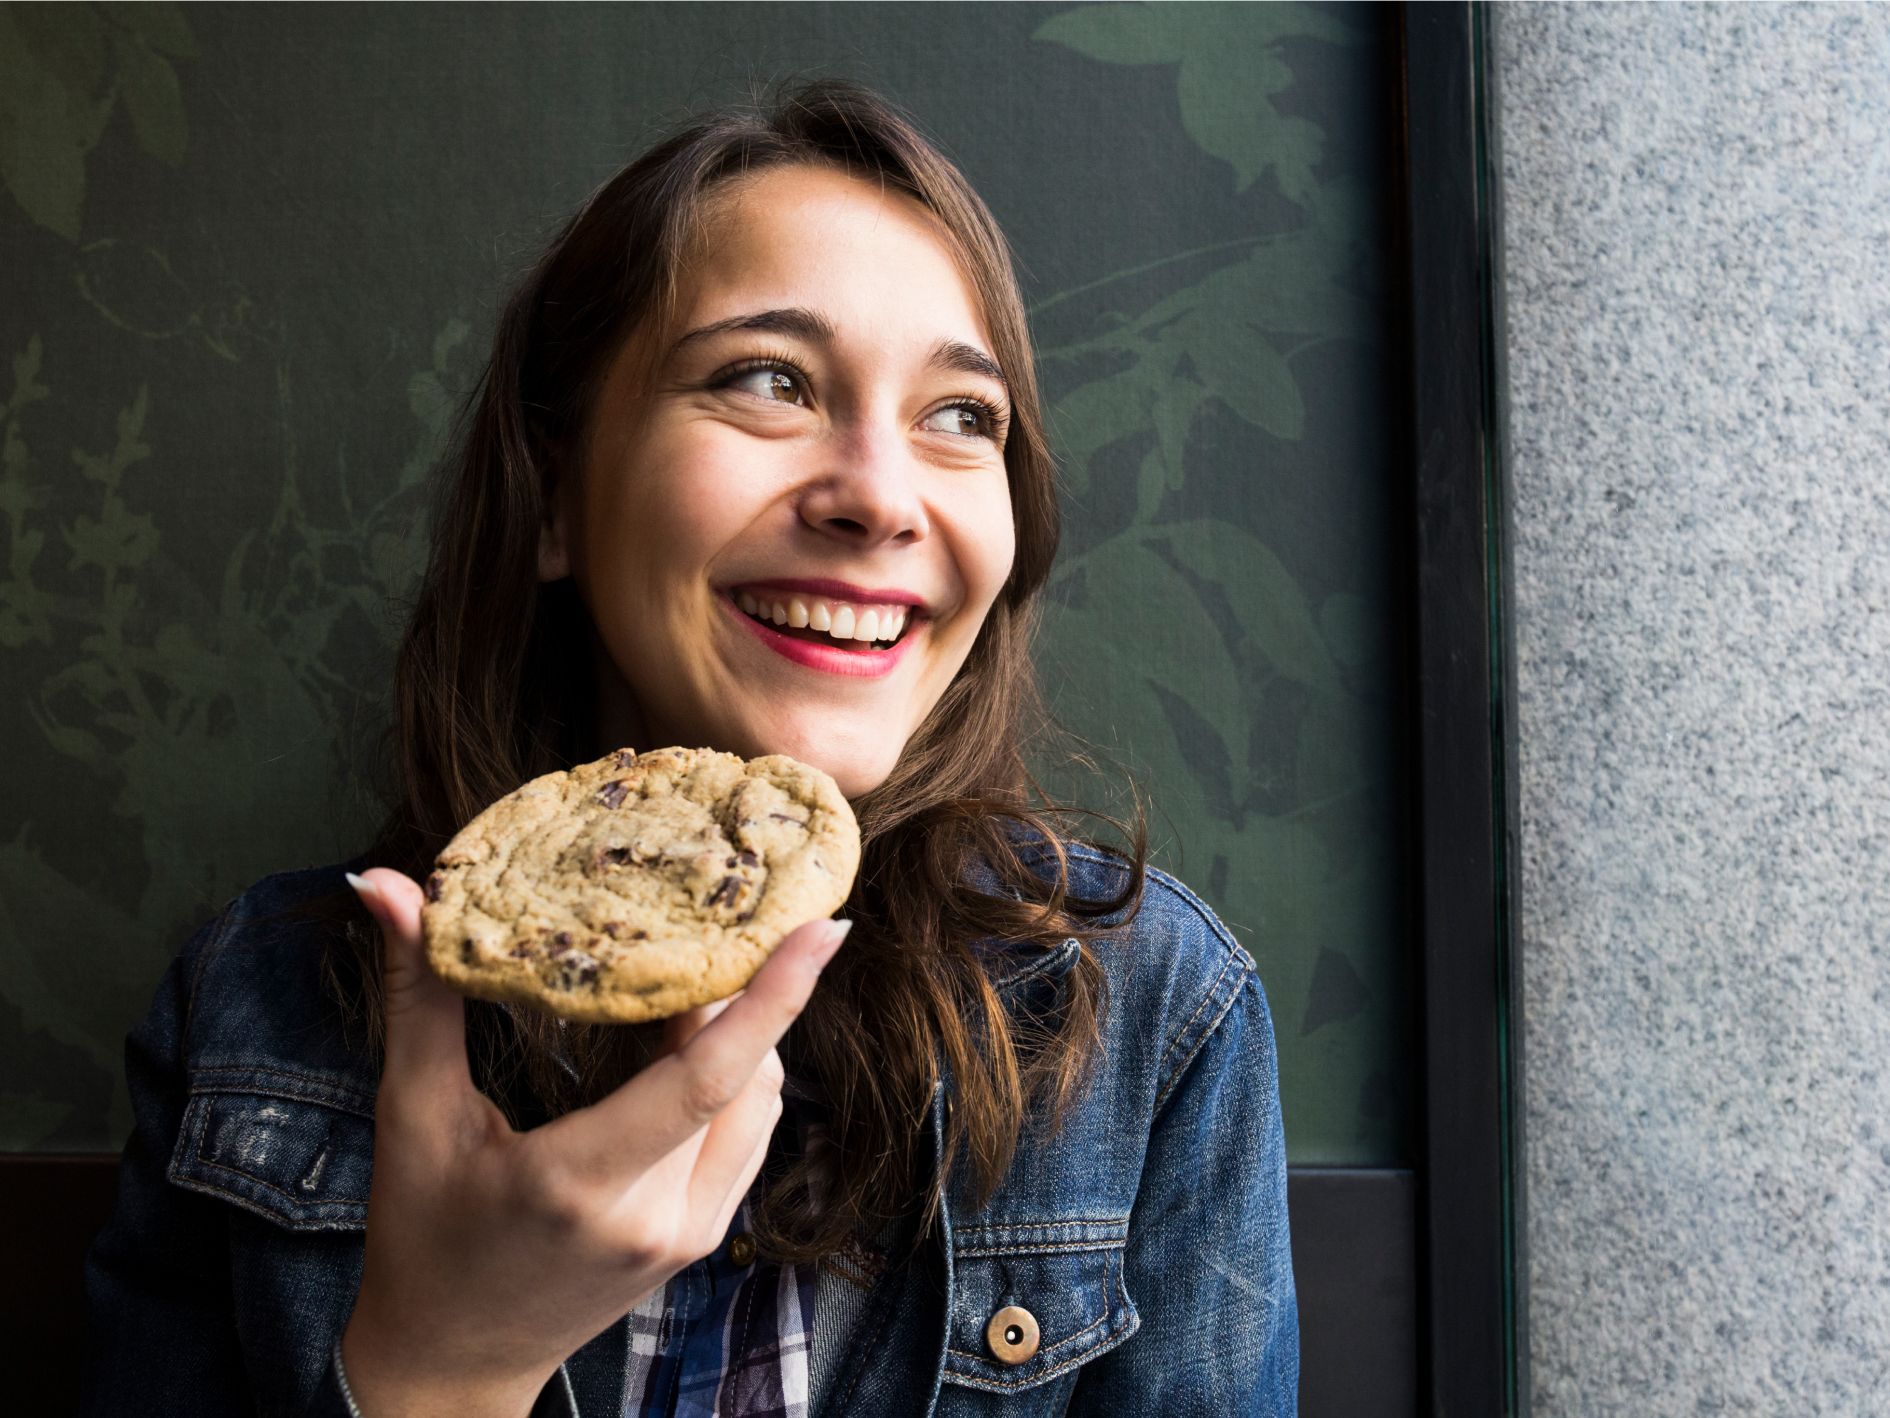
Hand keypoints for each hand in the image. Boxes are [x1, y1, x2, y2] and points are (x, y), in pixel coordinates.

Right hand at [337, 868, 847, 1416]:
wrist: (454, 1367)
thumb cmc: (420, 1240)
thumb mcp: (411, 1114)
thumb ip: (415, 993)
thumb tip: (380, 882)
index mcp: (583, 1183)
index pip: (707, 1077)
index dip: (773, 997)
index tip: (822, 927)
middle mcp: (657, 1214)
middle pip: (739, 1071)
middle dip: (735, 987)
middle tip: (719, 908)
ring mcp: (691, 1232)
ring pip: (759, 1098)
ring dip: (741, 1030)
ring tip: (699, 965)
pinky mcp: (704, 1236)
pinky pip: (750, 1131)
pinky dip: (736, 1074)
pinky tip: (696, 1033)